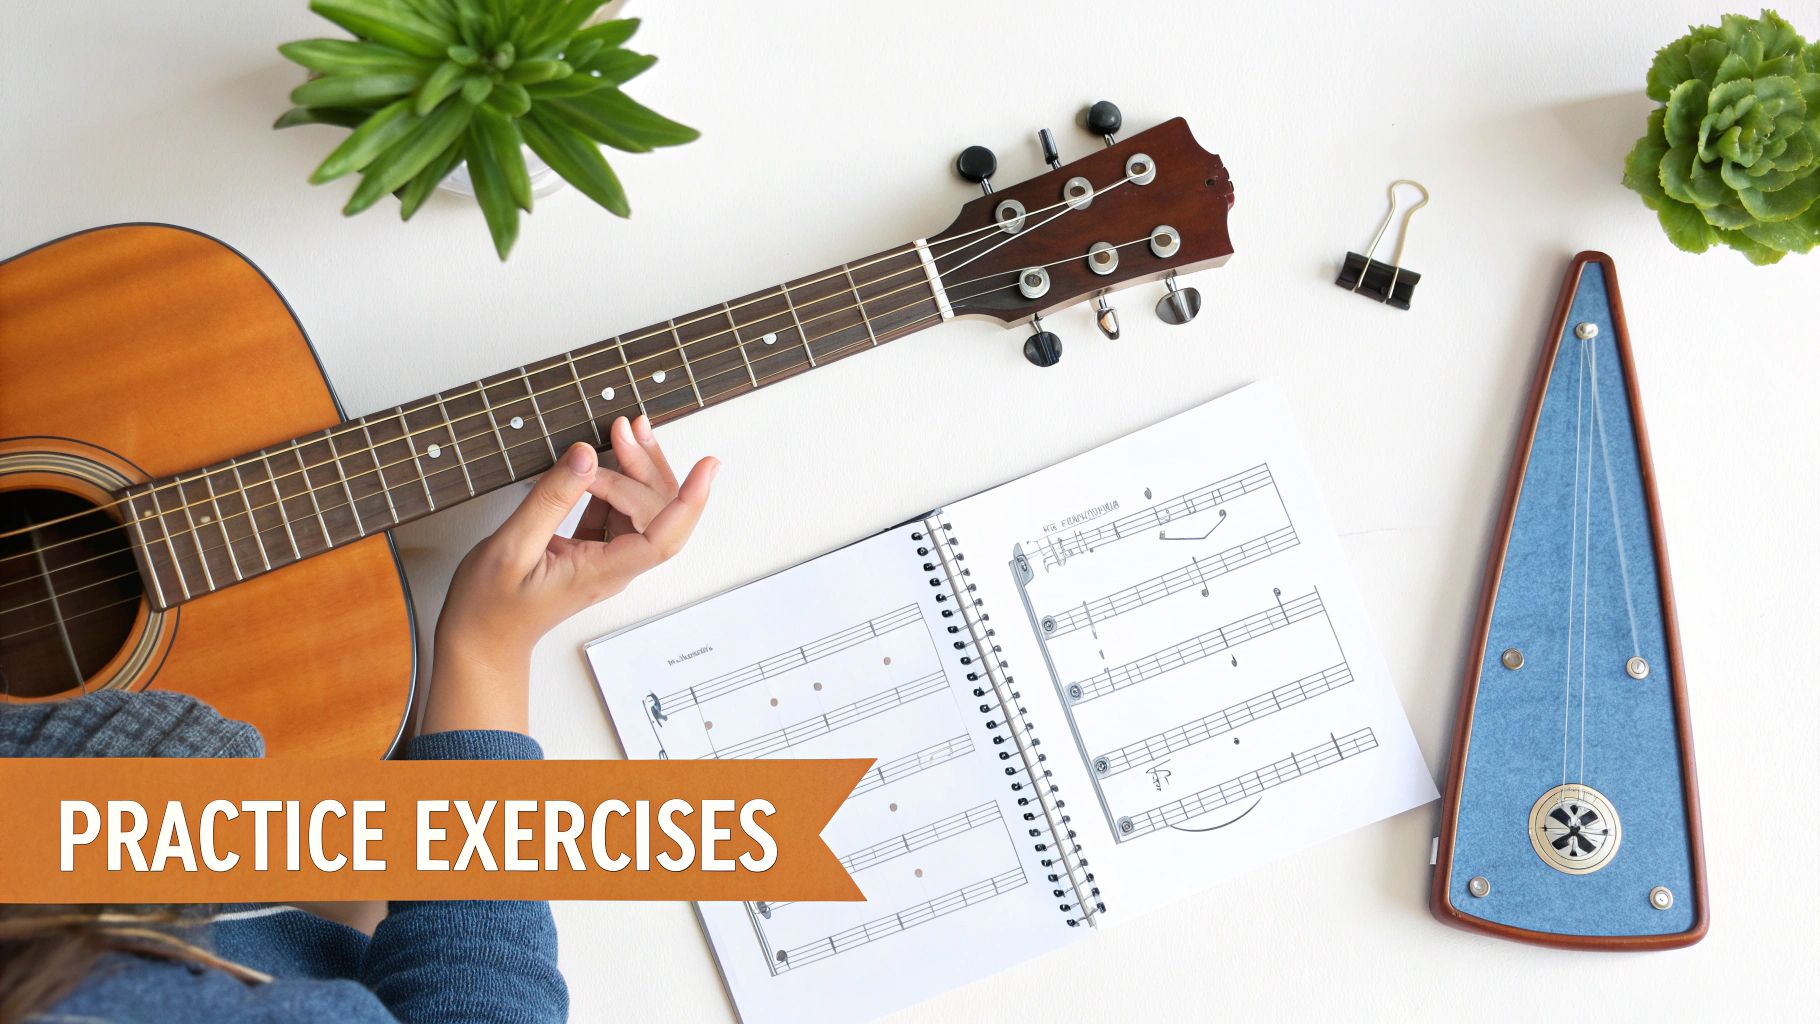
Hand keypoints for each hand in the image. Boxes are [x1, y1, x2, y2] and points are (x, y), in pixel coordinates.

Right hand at [424, 415, 717, 733]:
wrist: (479, 639)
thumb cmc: (490, 606)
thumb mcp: (511, 547)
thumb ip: (551, 500)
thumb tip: (587, 456)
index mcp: (602, 571)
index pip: (662, 538)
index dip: (689, 501)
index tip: (707, 467)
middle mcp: (613, 566)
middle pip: (655, 514)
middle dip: (647, 465)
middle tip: (626, 427)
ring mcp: (605, 557)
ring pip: (640, 510)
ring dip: (635, 469)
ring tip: (625, 431)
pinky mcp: (592, 549)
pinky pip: (616, 511)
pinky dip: (615, 482)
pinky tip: (605, 457)